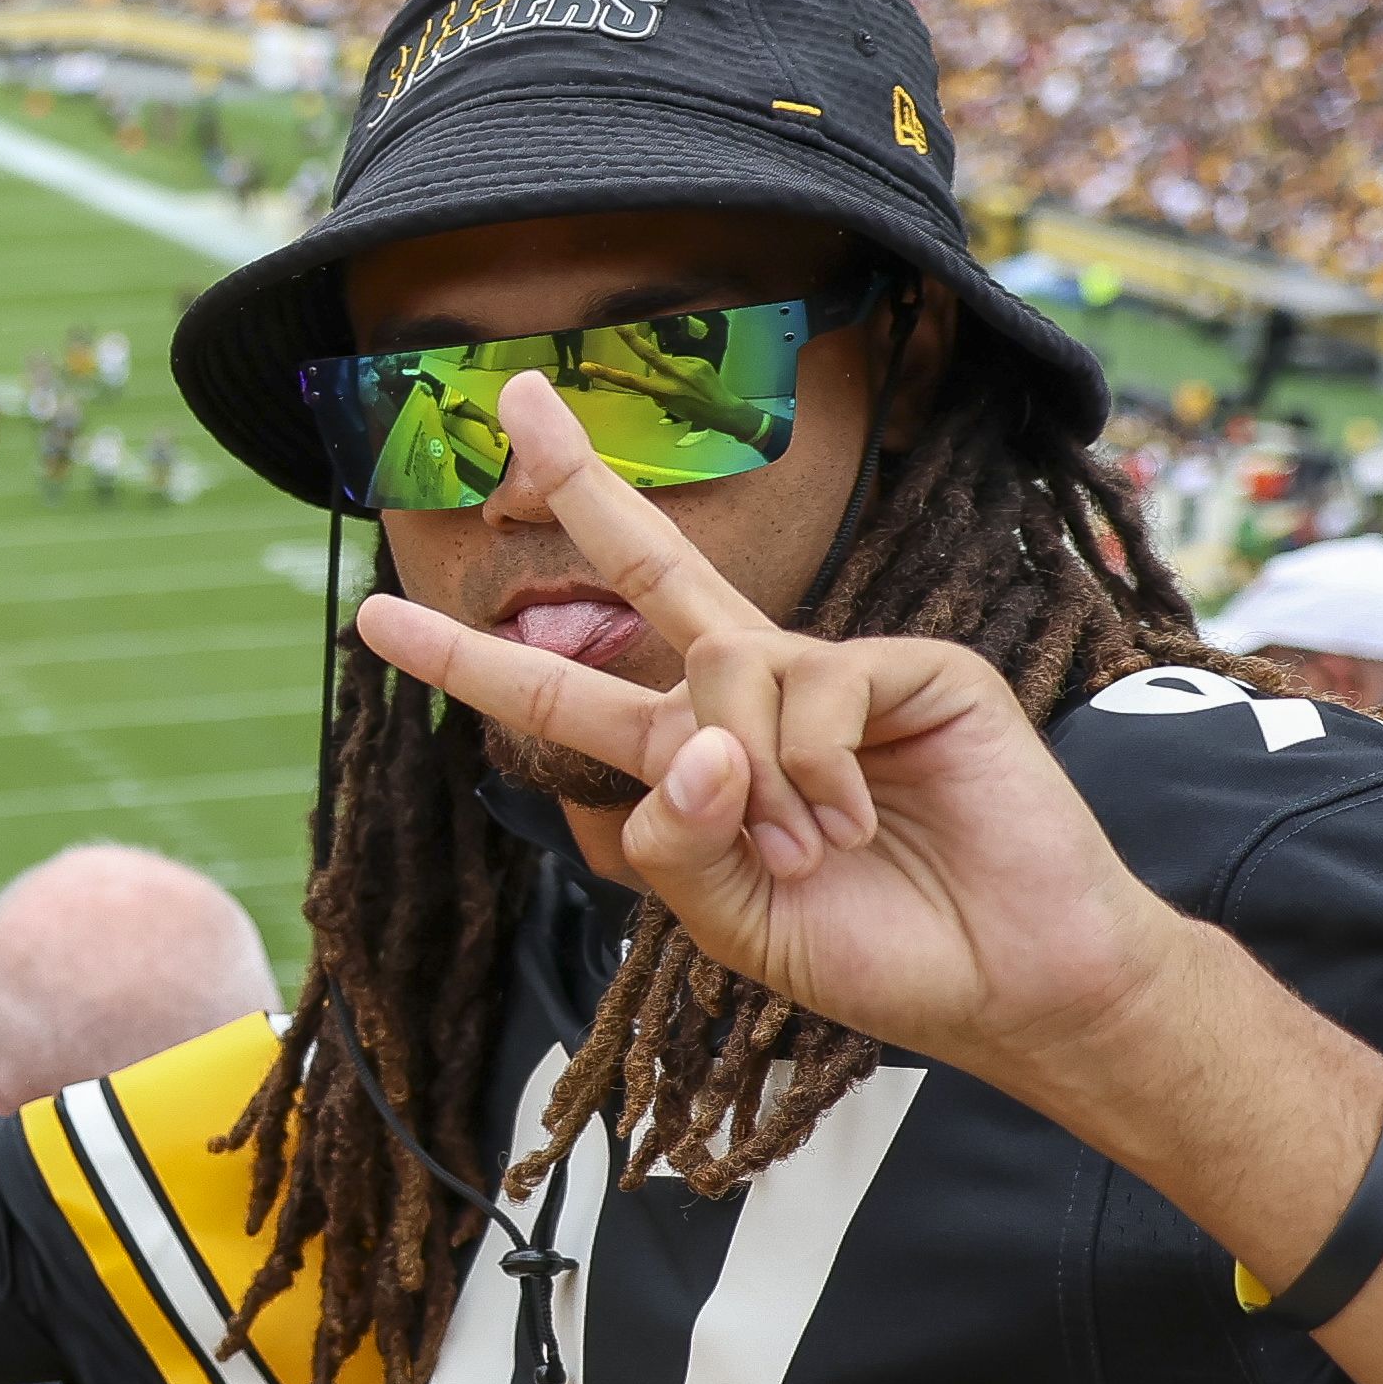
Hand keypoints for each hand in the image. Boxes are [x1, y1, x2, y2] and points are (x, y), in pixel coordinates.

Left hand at [350, 371, 1184, 1099]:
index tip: (375, 610)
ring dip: (755, 780)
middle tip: (518, 400)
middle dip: (583, 485)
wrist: (1007, 982)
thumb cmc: (869, 951)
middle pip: (653, 571)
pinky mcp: (912, 668)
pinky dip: (819, 771)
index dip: (470, 658)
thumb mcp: (729, 919)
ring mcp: (832, 674)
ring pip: (727, 671)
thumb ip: (672, 843)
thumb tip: (690, 741)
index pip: (562, 697)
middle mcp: (752, 697)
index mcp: (690, 759)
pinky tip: (861, 821)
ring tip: (815, 851)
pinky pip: (815, 690)